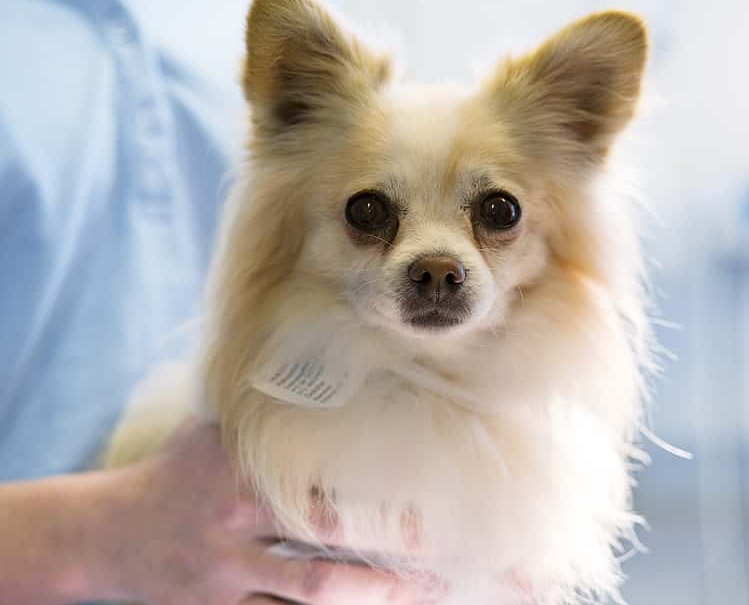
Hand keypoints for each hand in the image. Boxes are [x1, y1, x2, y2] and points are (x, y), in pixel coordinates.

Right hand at [86, 420, 441, 604]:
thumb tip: (327, 366)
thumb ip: (264, 408)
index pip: (321, 468)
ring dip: (372, 591)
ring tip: (425, 590)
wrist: (104, 535)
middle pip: (326, 530)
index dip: (377, 479)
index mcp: (242, 462)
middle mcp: (236, 515)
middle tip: (444, 545)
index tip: (429, 483)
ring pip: (310, 586)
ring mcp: (226, 569)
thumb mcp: (212, 429)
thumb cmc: (174, 471)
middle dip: (390, 541)